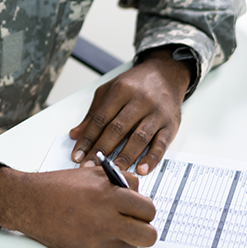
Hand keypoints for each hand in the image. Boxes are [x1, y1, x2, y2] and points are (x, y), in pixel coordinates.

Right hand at [0, 165, 156, 247]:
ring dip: (131, 235)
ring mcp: (98, 239)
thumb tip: (134, 188)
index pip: (146, 206)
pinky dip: (113, 241)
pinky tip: (100, 229)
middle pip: (148, 233)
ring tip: (118, 224)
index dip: (143, 204)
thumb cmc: (57, 186)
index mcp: (108, 195)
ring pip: (134, 245)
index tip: (137, 203)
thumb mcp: (91, 172)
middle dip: (145, 224)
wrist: (30, 203)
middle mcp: (106, 219)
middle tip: (136, 218)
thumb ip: (117, 180)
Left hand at [68, 47, 190, 175]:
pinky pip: (161, 144)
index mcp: (121, 90)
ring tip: (113, 172)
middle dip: (102, 150)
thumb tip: (75, 134)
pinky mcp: (170, 125)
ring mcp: (156, 113)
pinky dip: (151, 158)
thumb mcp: (110, 90)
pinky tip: (141, 169)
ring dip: (125, 157)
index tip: (77, 155)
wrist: (165, 75)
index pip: (101, 118)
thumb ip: (94, 113)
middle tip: (91, 167)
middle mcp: (140, 101)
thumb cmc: (135, 85)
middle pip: (117, 129)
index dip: (88, 138)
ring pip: (138, 138)